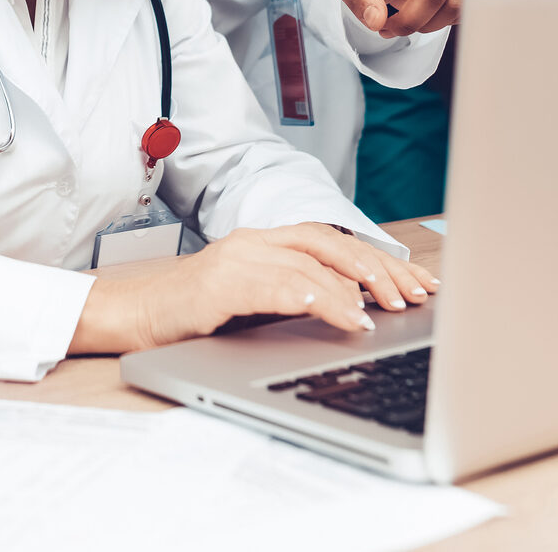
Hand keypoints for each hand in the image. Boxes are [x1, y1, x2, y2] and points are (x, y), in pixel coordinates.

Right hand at [69, 224, 438, 355]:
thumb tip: (361, 310)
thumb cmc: (198, 313)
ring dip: (351, 290)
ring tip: (381, 313)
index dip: (381, 260)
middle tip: (411, 298)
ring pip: (308, 264)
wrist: (137, 315)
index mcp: (265, 240)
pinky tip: (339, 315)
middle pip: (328, 244)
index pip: (334, 242)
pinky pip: (276, 286)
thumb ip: (297, 294)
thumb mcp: (256, 299)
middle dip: (377, 269)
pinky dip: (314, 300)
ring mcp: (236, 259)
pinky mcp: (220, 284)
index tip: (419, 285)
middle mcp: (254, 241)